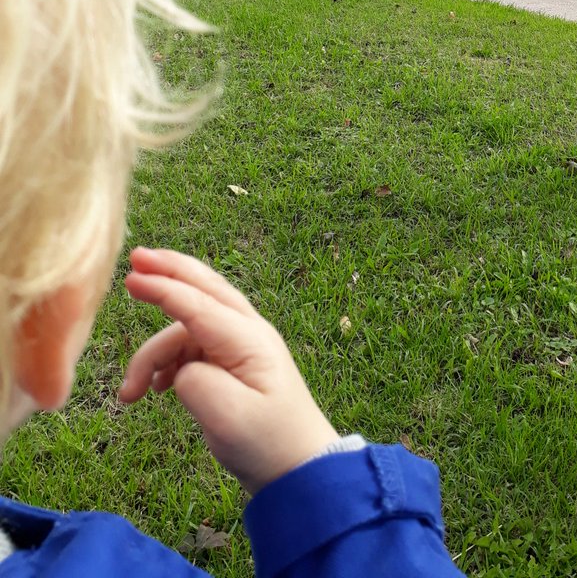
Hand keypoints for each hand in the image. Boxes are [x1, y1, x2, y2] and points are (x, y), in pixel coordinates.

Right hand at [119, 248, 339, 493]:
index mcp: (248, 340)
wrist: (298, 467)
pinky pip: (190, 347)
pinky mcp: (230, 362)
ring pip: (185, 329)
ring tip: (129, 395)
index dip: (163, 288)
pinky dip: (166, 363)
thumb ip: (196, 386)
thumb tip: (179, 370)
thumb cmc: (269, 443)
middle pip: (203, 289)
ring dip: (152, 354)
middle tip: (134, 258)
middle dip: (168, 272)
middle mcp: (245, 333)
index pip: (198, 305)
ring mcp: (238, 345)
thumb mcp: (229, 420)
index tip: (131, 277)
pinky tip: (154, 389)